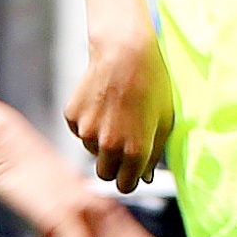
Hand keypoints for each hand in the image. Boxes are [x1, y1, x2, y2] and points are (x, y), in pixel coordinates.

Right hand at [63, 23, 174, 189]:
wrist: (125, 52)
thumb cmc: (152, 83)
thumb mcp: (164, 121)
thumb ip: (154, 153)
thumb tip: (145, 176)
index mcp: (135, 151)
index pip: (125, 185)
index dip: (130, 178)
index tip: (132, 170)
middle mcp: (108, 146)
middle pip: (105, 174)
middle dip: (114, 166)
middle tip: (123, 145)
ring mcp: (87, 131)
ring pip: (92, 150)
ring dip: (101, 141)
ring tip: (116, 113)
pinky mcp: (73, 116)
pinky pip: (80, 131)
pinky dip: (89, 123)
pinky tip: (102, 103)